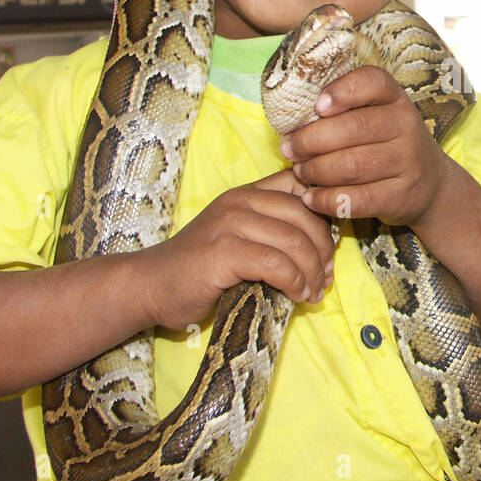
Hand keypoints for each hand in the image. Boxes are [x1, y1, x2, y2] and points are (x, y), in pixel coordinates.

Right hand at [139, 169, 334, 329]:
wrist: (151, 286)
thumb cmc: (201, 268)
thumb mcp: (239, 238)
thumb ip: (272, 231)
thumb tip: (324, 246)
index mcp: (248, 193)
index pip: (302, 185)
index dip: (325, 214)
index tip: (330, 248)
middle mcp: (240, 201)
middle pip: (305, 215)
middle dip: (324, 249)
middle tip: (326, 278)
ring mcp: (230, 224)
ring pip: (294, 240)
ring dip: (313, 271)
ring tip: (314, 292)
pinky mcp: (223, 252)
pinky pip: (275, 263)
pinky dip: (294, 281)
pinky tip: (296, 295)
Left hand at [280, 65, 448, 226]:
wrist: (430, 184)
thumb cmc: (387, 143)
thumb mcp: (377, 115)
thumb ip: (345, 110)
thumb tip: (293, 117)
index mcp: (396, 98)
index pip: (373, 82)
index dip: (342, 91)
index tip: (316, 106)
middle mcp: (407, 126)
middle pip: (352, 129)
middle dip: (310, 140)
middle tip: (289, 149)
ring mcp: (408, 163)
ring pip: (351, 166)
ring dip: (315, 171)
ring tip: (300, 172)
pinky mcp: (401, 197)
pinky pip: (357, 200)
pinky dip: (326, 200)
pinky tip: (310, 198)